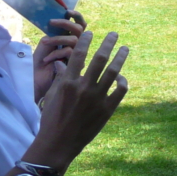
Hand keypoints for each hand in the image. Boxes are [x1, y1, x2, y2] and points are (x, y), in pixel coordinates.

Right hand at [25, 30, 128, 171]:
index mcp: (68, 83)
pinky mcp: (107, 109)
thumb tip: (62, 63)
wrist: (59, 143)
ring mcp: (97, 98)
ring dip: (120, 58)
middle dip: (108, 43)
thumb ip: (60, 78)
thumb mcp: (52, 95)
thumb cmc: (52, 118)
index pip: (78, 55)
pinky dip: (123, 82)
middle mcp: (83, 88)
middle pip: (100, 59)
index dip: (86, 41)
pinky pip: (120, 91)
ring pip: (113, 72)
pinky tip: (122, 78)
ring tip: (125, 48)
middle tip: (114, 34)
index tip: (91, 32)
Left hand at [32, 11, 86, 101]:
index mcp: (69, 41)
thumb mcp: (46, 46)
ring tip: (45, 42)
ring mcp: (76, 58)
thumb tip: (61, 22)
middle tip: (51, 22)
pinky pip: (70, 52)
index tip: (67, 11)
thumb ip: (55, 35)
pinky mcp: (75, 67)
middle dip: (65, 24)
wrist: (35, 84)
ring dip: (58, 39)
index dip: (76, 17)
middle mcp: (75, 48)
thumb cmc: (38, 67)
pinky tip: (48, 59)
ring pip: (75, 40)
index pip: (79, 25)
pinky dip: (56, 52)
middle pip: (79, 30)